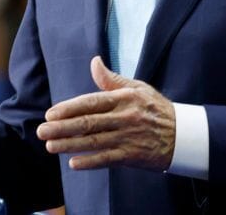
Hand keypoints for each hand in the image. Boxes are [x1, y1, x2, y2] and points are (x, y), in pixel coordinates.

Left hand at [37, 56, 175, 170]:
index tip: (51, 114)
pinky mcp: (132, 155)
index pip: (91, 102)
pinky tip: (73, 163)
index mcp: (124, 98)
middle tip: (42, 130)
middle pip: (88, 123)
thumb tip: (94, 61)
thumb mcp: (137, 88)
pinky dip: (90, 162)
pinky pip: (107, 159)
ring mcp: (128, 137)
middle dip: (62, 127)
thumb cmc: (155, 108)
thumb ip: (112, 79)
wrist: (183, 135)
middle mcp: (124, 117)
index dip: (69, 108)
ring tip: (50, 146)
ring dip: (70, 145)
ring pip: (94, 142)